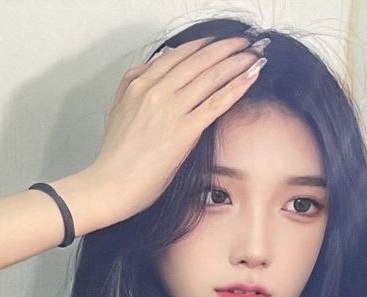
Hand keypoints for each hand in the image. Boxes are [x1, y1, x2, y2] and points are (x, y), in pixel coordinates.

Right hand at [89, 35, 264, 223]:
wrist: (111, 183)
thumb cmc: (115, 156)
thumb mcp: (118, 109)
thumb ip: (134, 85)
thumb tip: (154, 67)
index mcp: (139, 83)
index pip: (178, 55)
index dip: (203, 46)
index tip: (220, 42)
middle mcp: (156, 90)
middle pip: (199, 60)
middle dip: (227, 48)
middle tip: (246, 43)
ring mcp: (171, 109)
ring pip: (210, 76)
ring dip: (237, 62)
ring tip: (255, 55)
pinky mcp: (184, 131)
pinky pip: (216, 103)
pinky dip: (236, 86)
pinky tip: (251, 77)